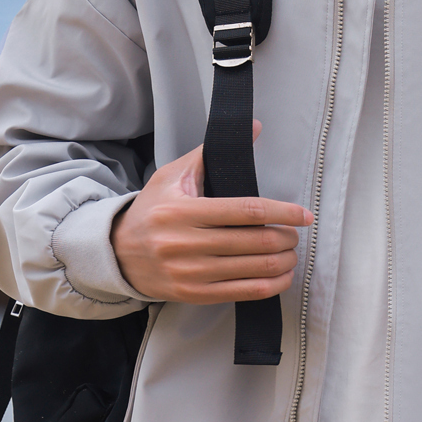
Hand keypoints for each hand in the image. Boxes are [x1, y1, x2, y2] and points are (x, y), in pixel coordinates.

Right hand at [111, 124, 311, 302]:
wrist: (117, 253)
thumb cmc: (152, 211)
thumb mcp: (173, 176)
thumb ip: (212, 154)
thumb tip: (253, 127)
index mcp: (183, 210)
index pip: (247, 210)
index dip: (282, 212)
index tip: (304, 215)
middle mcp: (186, 243)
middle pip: (256, 241)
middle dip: (286, 237)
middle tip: (295, 233)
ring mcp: (190, 272)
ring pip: (254, 268)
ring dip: (283, 261)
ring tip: (291, 253)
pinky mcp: (193, 294)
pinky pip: (243, 292)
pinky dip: (271, 285)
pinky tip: (281, 276)